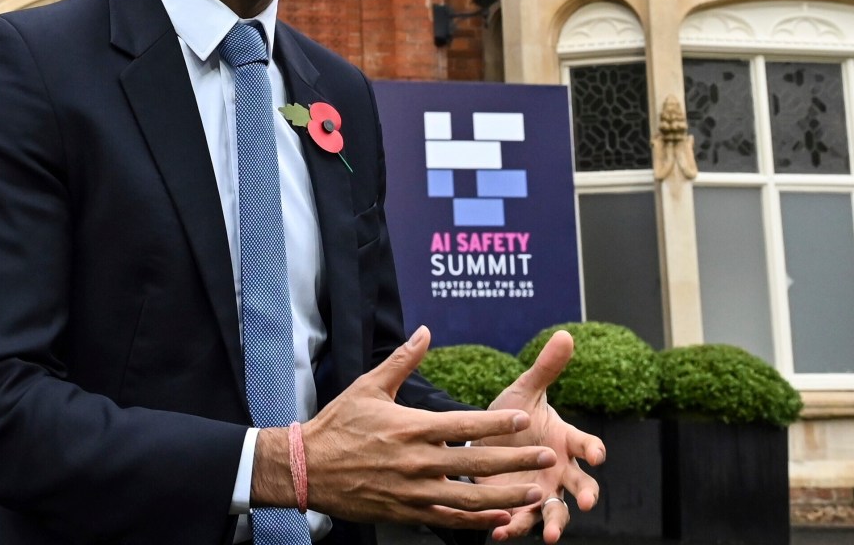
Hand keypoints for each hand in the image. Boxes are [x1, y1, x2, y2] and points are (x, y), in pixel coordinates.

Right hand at [251, 327, 557, 529]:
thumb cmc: (337, 425)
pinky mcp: (406, 513)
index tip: (524, 419)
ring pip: (469, 499)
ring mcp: (413, 491)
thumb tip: (424, 331)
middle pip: (476, 463)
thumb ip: (402, 361)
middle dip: (516, 461)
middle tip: (547, 458)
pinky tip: (500, 519)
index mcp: (410, 427)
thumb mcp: (369, 387)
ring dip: (505, 496)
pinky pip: (448, 521)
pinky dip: (477, 522)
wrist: (307, 468)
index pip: (464, 424)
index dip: (496, 423)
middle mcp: (416, 461)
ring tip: (534, 492)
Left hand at [473, 330, 605, 541]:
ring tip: (551, 537)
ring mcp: (542, 491)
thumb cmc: (511, 416)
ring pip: (557, 512)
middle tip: (584, 503)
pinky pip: (522, 521)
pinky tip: (501, 533)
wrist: (483, 439)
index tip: (596, 454)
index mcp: (565, 440)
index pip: (586, 444)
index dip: (593, 449)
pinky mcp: (520, 506)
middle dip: (584, 495)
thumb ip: (545, 369)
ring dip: (555, 524)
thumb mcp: (524, 391)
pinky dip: (514, 528)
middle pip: (581, 485)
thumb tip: (565, 335)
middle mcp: (560, 470)